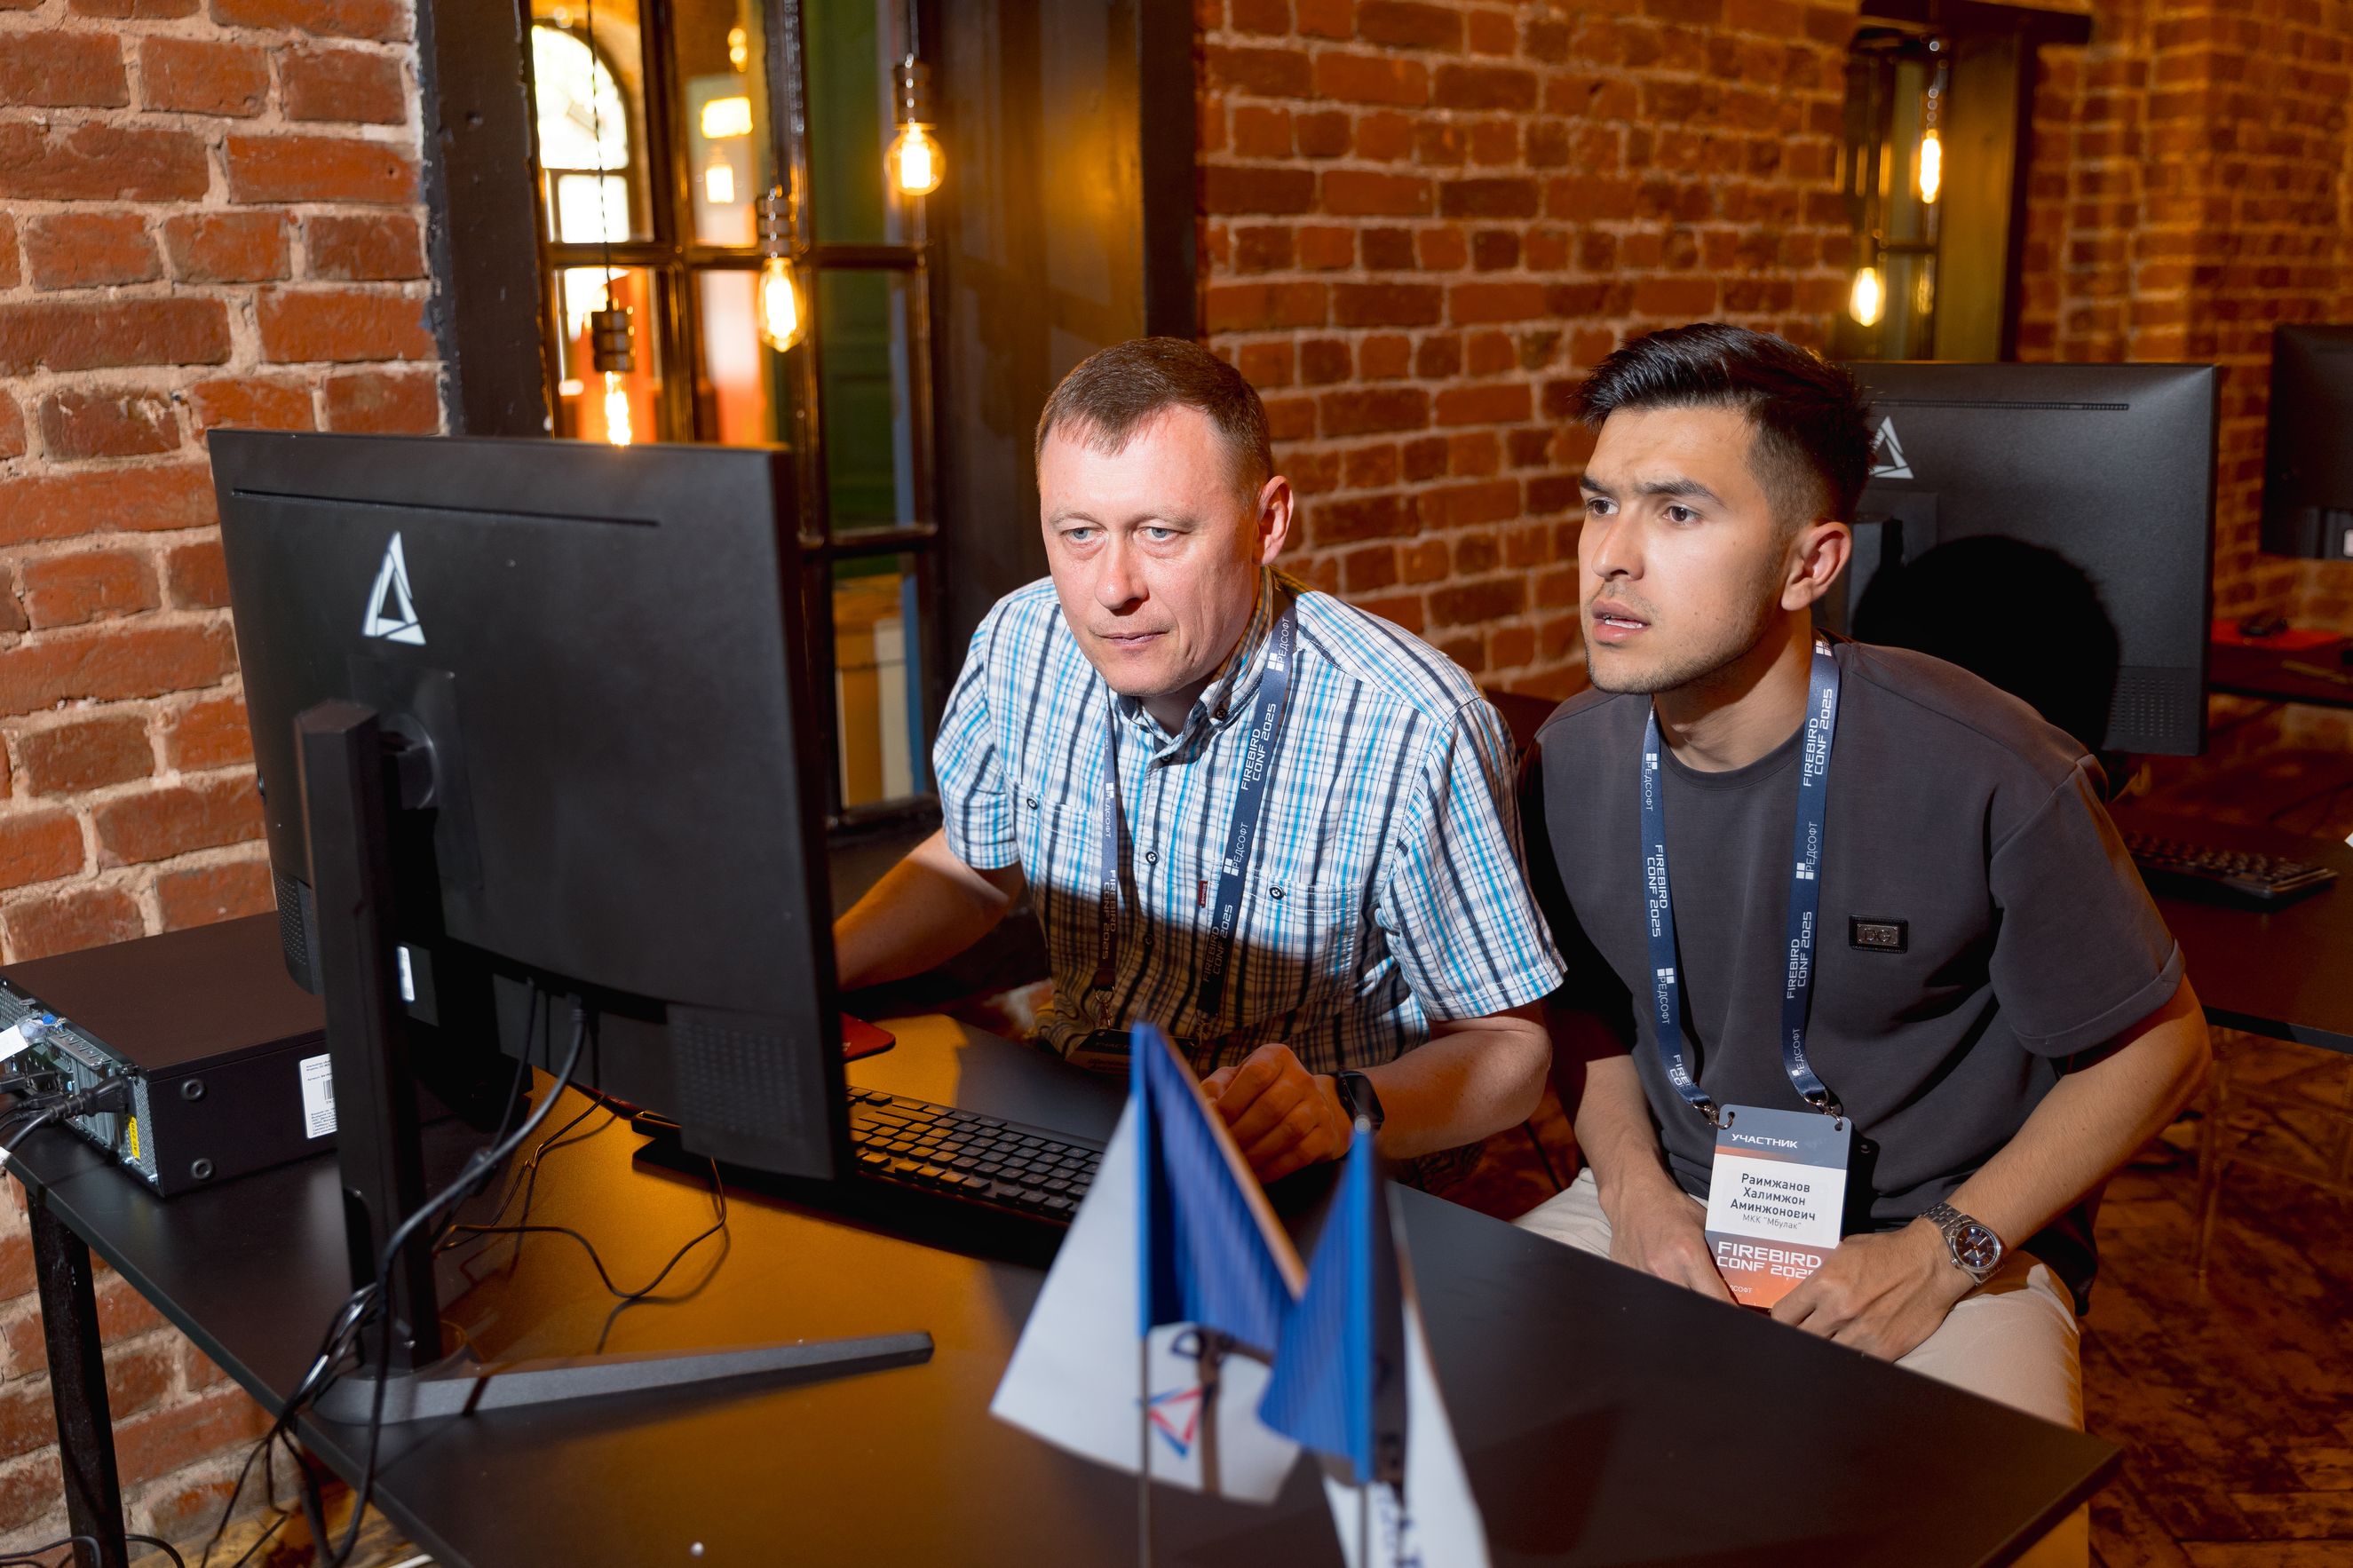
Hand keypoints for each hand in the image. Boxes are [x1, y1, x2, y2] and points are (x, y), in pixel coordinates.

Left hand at [1200, 1044, 1352, 1182]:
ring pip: (1289, 1131)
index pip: (1256, 1075)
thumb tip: (1205, 1111)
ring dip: (1257, 1152)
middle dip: (1241, 1132)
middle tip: (1222, 1148)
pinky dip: (1274, 1168)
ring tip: (1235, 1164)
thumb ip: (1215, 1090)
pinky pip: (1301, 1154)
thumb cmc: (1259, 1093)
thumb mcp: (1235, 1081)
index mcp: (1277, 1057)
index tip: (1214, 1123)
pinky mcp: (1326, 1134)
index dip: (1232, 1101)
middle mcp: (1301, 1078)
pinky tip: (1255, 1174)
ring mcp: (1318, 1106)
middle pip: (1271, 1106)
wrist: (1309, 1107)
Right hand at [1602, 1172, 1735, 1303]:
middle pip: (1694, 1309)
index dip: (1728, 1311)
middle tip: (1713, 1306)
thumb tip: (1735, 1279)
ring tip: (1687, 1289)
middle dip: (1706, 1310)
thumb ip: (1716, 1254)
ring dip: (1682, 1301)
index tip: (1735, 1316)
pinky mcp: (1628, 1275)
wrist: (1633, 1196)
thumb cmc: (1670, 1207)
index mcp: (1689, 1254)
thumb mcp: (1703, 1225)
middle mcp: (1665, 1269)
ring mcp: (1643, 1275)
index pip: (1715, 1299)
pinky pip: (1650, 1294)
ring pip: (1670, 1305)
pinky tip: (1664, 1279)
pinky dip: (1661, 1291)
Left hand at [1771, 1220, 1975, 1359]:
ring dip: (1827, 1348)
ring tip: (1830, 1343)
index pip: (1783, 1315)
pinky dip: (1852, 1359)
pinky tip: (1852, 1351)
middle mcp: (1839, 1310)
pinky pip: (1856, 1363)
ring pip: (1826, 1354)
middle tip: (1807, 1334)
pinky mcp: (1884, 1349)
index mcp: (1824, 1283)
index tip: (1789, 1321)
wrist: (1932, 1262)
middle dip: (1801, 1336)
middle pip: (1801, 1338)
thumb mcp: (1842, 1252)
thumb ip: (1820, 1277)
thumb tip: (1803, 1296)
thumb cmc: (1887, 1252)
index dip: (1783, 1321)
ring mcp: (1861, 1333)